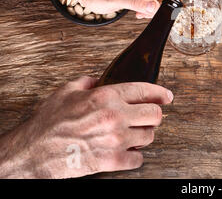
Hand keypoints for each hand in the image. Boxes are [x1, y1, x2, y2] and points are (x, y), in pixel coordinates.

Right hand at [0, 76, 172, 177]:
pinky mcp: (111, 161)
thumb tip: (99, 80)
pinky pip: (138, 159)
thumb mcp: (66, 91)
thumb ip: (88, 82)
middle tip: (146, 119)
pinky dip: (134, 157)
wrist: (33, 152)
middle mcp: (115, 116)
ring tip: (132, 135)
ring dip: (143, 136)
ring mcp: (115, 140)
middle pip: (155, 115)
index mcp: (106, 96)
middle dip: (153, 116)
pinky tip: (125, 152)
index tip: (167, 96)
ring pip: (149, 137)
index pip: (145, 90)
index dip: (160, 93)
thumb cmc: (48, 123)